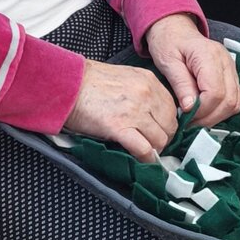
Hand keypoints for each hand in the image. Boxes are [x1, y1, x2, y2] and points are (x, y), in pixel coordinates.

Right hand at [64, 60, 178, 161]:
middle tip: (153, 144)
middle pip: (170, 126)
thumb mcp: (126, 78)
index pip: (172, 108)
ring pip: (160, 140)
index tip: (160, 131)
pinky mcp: (120, 127)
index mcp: (149, 81)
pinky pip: (144, 150)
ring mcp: (135, 111)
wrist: (67, 85)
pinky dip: (146, 159)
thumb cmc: (90, 82)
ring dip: (155, 150)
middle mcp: (146, 94)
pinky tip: (143, 162)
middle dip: (164, 138)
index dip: (167, 124)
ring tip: (146, 153)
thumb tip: (152, 113)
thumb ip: (143, 91)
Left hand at [144, 13, 239, 126]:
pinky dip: (224, 110)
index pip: (215, 92)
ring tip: (196, 119)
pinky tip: (206, 112)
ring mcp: (231, 69)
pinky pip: (236, 99)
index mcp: (209, 56)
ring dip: (217, 116)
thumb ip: (181, 84)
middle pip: (229, 100)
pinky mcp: (231, 76)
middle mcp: (226, 62)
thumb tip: (190, 108)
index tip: (185, 117)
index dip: (202, 110)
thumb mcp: (168, 62)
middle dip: (209, 117)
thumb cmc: (168, 42)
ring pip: (236, 102)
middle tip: (189, 122)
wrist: (175, 30)